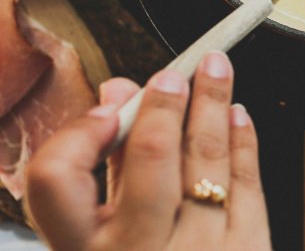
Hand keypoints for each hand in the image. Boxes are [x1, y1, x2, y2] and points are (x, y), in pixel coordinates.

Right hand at [24, 52, 272, 250]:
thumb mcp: (98, 237)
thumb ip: (104, 167)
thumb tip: (118, 93)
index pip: (55, 180)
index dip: (78, 134)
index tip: (104, 109)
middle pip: (149, 159)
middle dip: (166, 104)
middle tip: (176, 71)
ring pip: (208, 164)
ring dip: (214, 107)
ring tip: (218, 71)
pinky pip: (249, 186)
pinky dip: (243, 143)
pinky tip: (238, 115)